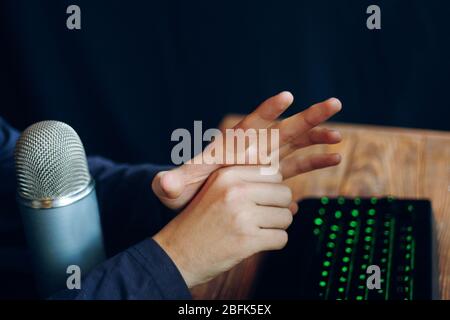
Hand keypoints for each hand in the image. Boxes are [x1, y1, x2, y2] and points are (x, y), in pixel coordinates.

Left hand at [152, 92, 341, 209]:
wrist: (197, 204)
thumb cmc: (185, 193)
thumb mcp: (175, 188)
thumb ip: (171, 184)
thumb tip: (162, 184)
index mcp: (233, 144)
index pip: (252, 122)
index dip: (269, 109)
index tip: (287, 96)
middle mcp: (253, 148)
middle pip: (283, 128)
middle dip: (307, 117)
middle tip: (334, 104)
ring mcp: (265, 162)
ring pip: (296, 145)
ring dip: (316, 139)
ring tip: (338, 137)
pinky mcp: (272, 177)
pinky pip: (297, 167)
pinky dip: (314, 162)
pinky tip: (333, 160)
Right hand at [153, 166, 294, 287]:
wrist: (176, 254)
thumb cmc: (199, 223)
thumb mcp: (217, 192)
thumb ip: (252, 188)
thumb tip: (296, 203)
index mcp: (227, 174)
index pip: (274, 173)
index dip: (270, 190)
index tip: (255, 201)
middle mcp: (235, 190)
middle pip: (284, 193)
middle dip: (277, 208)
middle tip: (257, 219)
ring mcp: (242, 215)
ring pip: (287, 217)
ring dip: (275, 227)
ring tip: (253, 231)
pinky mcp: (247, 240)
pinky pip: (282, 238)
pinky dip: (273, 243)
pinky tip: (253, 243)